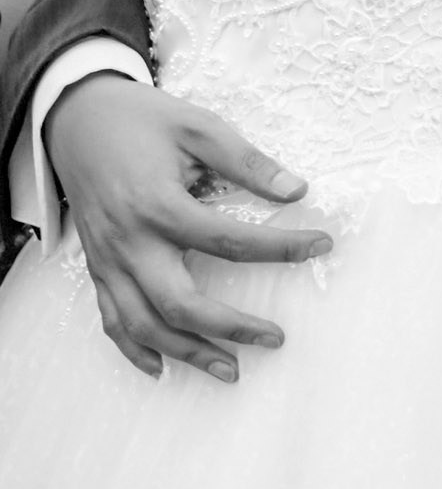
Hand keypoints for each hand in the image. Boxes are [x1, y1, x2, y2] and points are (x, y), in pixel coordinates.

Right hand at [45, 73, 331, 382]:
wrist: (74, 119)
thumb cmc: (140, 120)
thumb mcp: (197, 126)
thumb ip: (246, 161)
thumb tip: (296, 189)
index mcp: (157, 204)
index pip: (228, 241)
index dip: (280, 247)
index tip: (321, 245)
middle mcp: (128, 241)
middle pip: (178, 302)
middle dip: (230, 327)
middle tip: (275, 338)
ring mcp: (108, 260)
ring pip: (143, 324)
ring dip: (187, 353)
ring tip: (231, 370)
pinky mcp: (96, 267)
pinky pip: (110, 319)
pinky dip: (135, 349)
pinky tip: (163, 367)